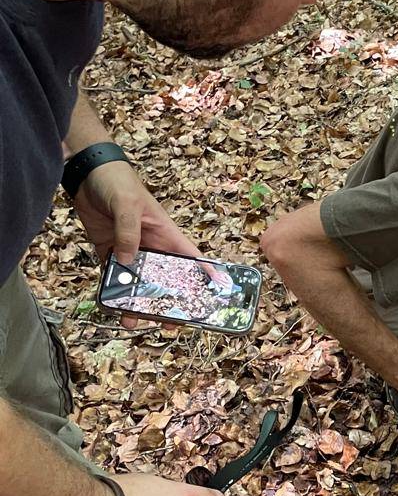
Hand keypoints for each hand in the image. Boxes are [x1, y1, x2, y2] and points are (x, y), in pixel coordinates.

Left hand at [75, 162, 203, 329]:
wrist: (86, 172)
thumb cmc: (116, 181)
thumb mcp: (127, 204)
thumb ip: (128, 232)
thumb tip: (128, 262)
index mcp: (166, 234)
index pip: (191, 258)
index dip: (204, 277)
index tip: (213, 298)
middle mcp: (151, 245)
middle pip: (164, 278)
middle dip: (167, 300)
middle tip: (169, 323)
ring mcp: (130, 249)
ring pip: (138, 281)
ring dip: (135, 301)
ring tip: (132, 322)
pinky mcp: (109, 250)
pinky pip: (113, 274)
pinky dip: (112, 290)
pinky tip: (110, 306)